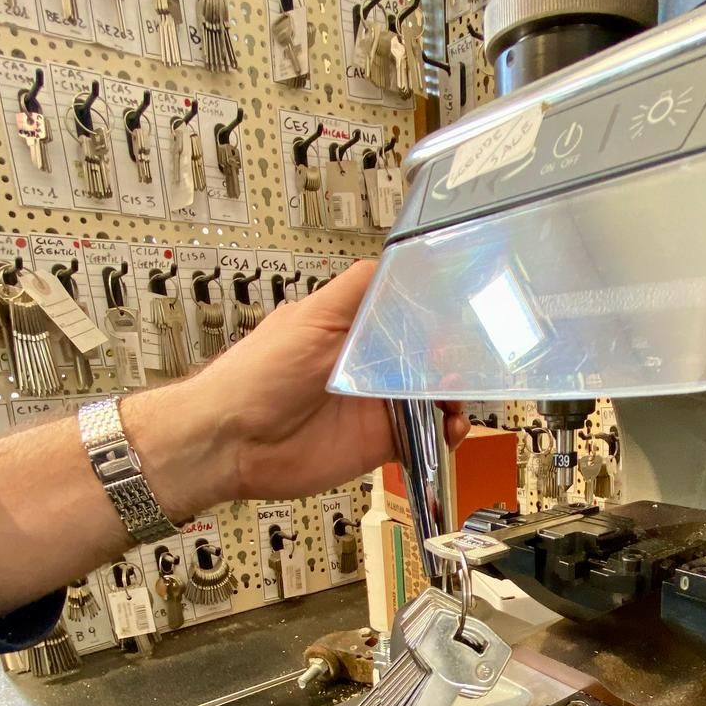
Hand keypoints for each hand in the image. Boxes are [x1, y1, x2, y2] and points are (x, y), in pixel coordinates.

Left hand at [136, 259, 467, 514]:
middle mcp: (368, 363)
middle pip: (427, 353)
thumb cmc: (258, 375)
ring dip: (455, 394)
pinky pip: (424, 435)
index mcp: (352, 326)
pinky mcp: (380, 441)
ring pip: (432, 394)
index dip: (437, 311)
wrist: (232, 443)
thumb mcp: (311, 318)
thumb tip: (397, 262)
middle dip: (454, 355)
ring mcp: (376, 402)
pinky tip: (453, 430)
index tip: (465, 312)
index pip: (406, 310)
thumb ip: (357, 293)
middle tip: (473, 360)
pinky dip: (446, 433)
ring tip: (462, 398)